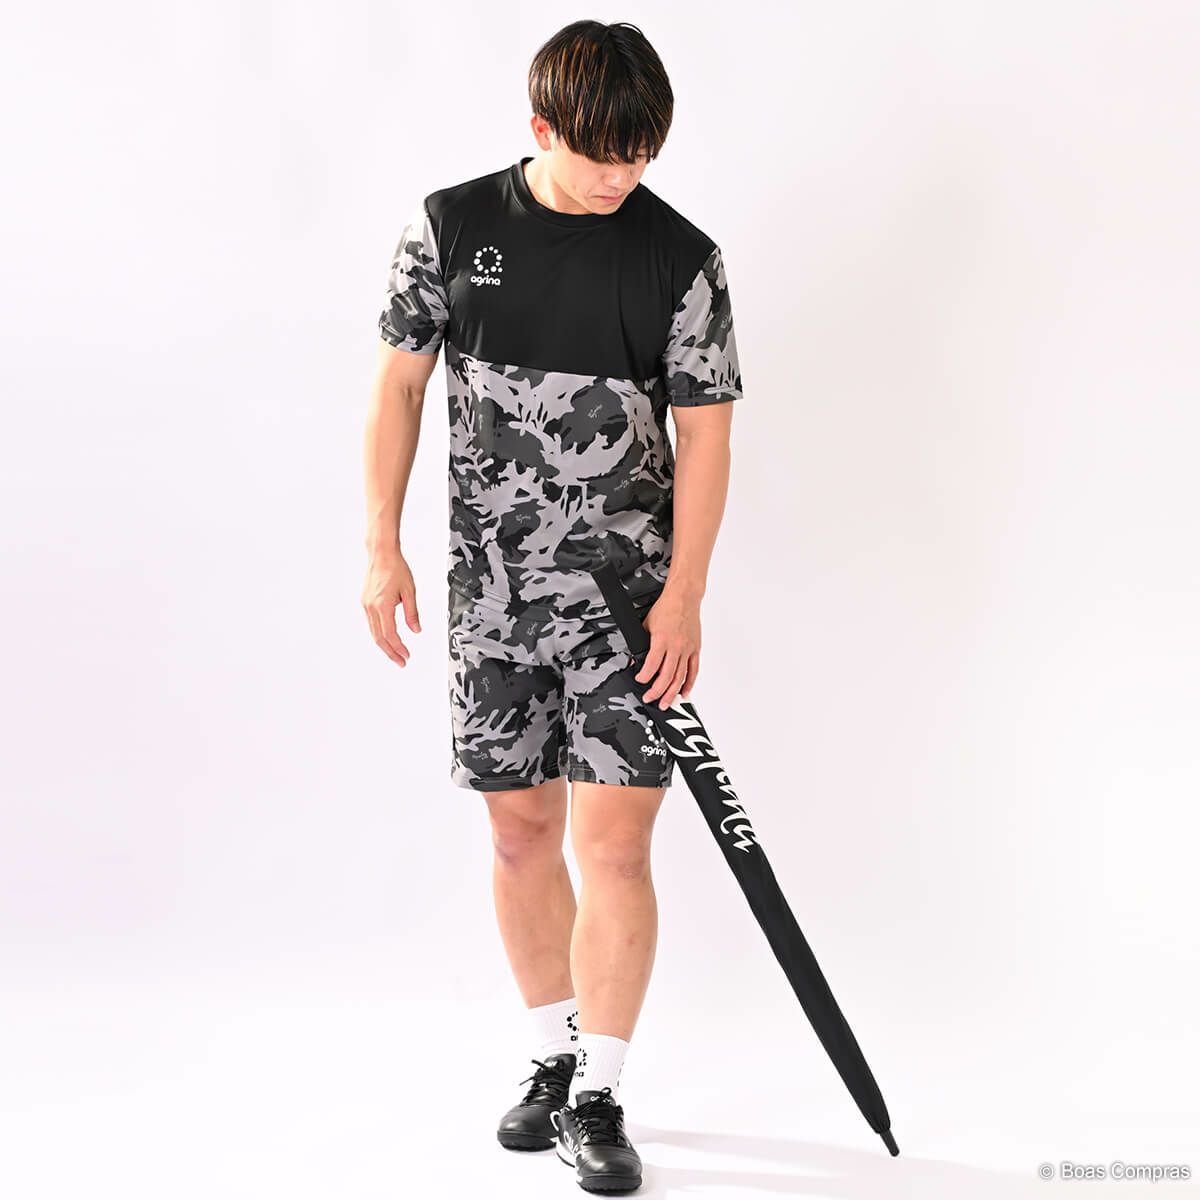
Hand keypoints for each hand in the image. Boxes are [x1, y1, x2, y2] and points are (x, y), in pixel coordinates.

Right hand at [361, 545, 419, 666]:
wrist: (381, 554)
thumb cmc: (396, 568)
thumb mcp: (409, 591)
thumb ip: (412, 613)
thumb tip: (416, 630)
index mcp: (382, 605)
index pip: (390, 634)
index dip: (399, 648)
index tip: (406, 656)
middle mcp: (370, 607)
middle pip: (379, 638)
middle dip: (390, 652)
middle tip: (401, 662)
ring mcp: (365, 604)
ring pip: (373, 632)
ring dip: (384, 644)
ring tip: (395, 653)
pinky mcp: (365, 601)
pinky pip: (371, 623)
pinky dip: (379, 633)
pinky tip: (387, 637)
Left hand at [634, 583, 700, 707]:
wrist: (684, 598)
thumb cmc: (666, 609)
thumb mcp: (646, 625)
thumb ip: (641, 644)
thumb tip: (634, 660)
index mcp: (661, 640)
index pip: (652, 665)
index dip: (645, 676)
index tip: (640, 681)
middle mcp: (676, 646)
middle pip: (667, 676)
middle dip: (657, 691)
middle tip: (650, 699)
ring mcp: (687, 649)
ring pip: (681, 677)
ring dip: (673, 692)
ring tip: (666, 703)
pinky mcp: (695, 649)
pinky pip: (693, 670)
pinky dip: (689, 683)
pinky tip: (684, 692)